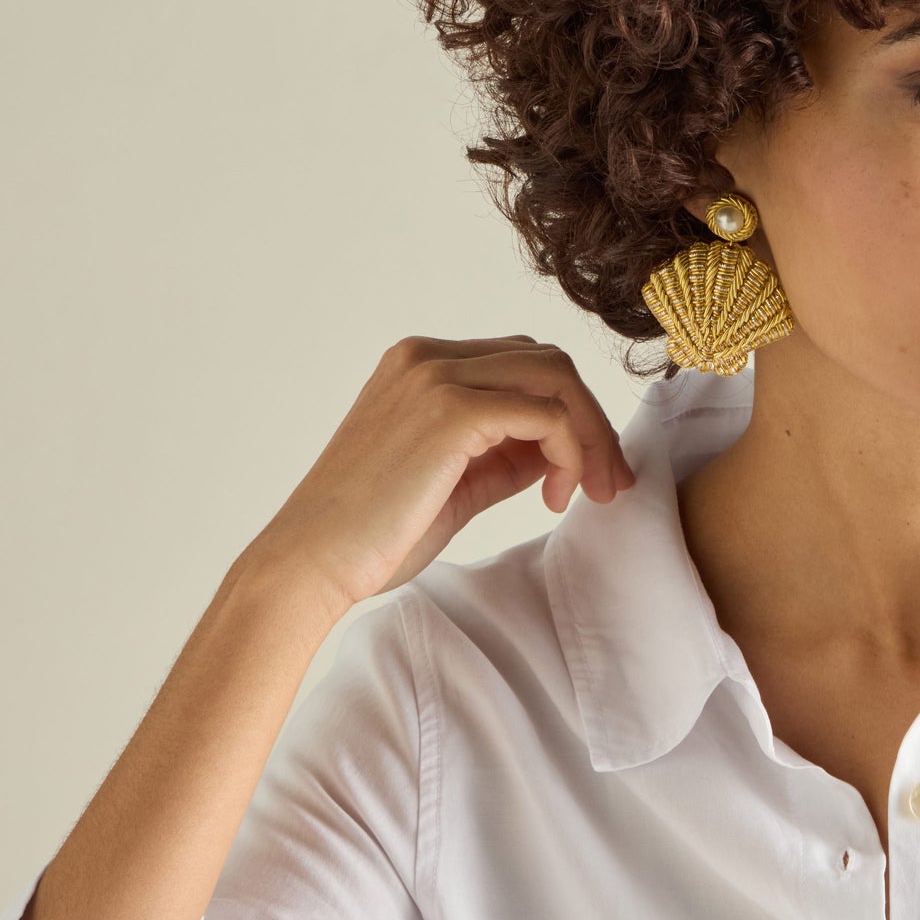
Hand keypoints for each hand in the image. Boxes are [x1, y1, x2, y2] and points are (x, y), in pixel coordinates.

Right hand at [238, 334, 635, 612]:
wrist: (311, 563)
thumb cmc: (372, 537)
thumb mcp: (452, 485)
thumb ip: (502, 457)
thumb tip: (558, 449)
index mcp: (418, 366)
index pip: (521, 364)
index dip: (566, 413)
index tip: (581, 476)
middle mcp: (426, 357)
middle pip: (546, 361)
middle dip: (590, 420)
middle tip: (608, 483)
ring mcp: (436, 378)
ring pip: (556, 378)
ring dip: (590, 435)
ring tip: (591, 491)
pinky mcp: (450, 411)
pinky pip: (546, 415)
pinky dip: (569, 452)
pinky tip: (555, 496)